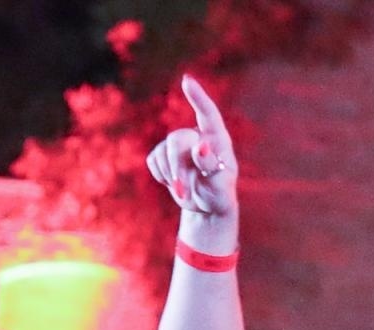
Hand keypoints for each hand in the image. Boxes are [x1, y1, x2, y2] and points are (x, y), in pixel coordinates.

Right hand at [146, 76, 237, 223]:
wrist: (206, 205)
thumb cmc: (219, 194)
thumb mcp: (220, 184)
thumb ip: (211, 164)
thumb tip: (200, 144)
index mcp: (218, 138)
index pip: (208, 113)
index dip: (197, 96)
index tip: (187, 80)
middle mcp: (198, 136)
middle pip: (176, 140)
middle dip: (176, 167)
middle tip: (180, 191)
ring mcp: (180, 145)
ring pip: (163, 152)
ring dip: (170, 176)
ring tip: (183, 192)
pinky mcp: (164, 155)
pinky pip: (153, 159)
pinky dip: (161, 175)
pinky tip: (173, 182)